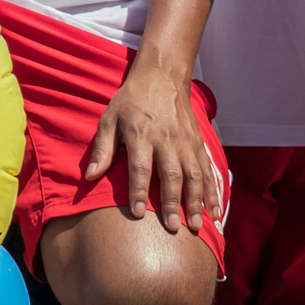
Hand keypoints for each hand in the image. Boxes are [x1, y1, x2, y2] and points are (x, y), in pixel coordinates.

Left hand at [81, 62, 219, 229]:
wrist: (162, 76)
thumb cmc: (131, 100)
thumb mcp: (109, 118)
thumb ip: (102, 149)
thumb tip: (90, 177)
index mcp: (141, 134)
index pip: (140, 168)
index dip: (139, 191)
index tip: (138, 213)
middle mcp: (166, 139)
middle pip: (171, 175)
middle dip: (172, 203)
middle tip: (172, 228)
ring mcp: (185, 141)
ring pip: (194, 175)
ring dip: (196, 201)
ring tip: (197, 226)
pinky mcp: (198, 142)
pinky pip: (208, 169)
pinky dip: (213, 191)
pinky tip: (214, 211)